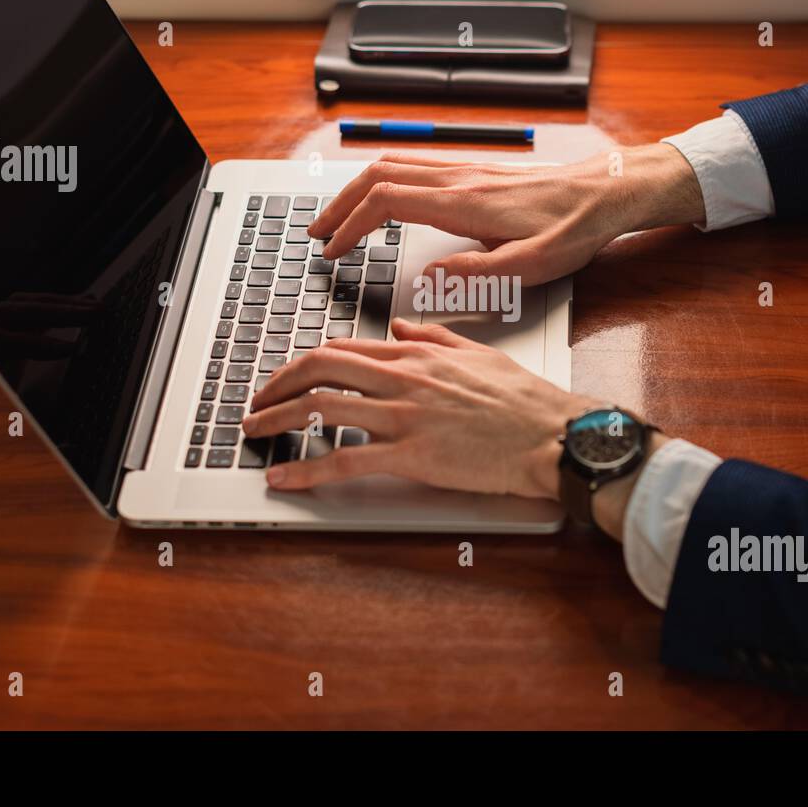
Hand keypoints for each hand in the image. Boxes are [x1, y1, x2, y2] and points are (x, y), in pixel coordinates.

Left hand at [243, 318, 592, 498]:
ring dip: (277, 420)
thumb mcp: (478, 352)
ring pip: (321, 409)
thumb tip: (400, 329)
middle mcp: (403, 380)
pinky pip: (344, 461)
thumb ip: (433, 337)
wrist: (552, 434)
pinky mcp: (412, 455)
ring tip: (254, 432)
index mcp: (417, 356)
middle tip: (256, 401)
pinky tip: (283, 477)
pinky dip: (305, 469)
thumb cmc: (525, 401)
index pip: (343, 349)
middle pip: (320, 370)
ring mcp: (404, 417)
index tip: (287, 378)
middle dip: (277, 384)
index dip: (304, 363)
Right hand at [310, 144, 704, 285]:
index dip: (350, 226)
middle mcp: (458, 177)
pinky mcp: (474, 170)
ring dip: (357, 190)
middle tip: (317, 234)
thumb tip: (427, 278)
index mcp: (463, 202)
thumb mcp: (530, 267)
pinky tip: (381, 202)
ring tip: (337, 218)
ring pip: (393, 164)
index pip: (386, 203)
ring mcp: (464, 169)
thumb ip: (475, 276)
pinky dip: (382, 182)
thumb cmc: (573, 230)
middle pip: (377, 175)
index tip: (332, 252)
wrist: (605, 192)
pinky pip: (414, 166)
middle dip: (339, 204)